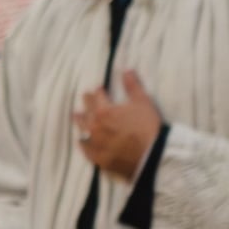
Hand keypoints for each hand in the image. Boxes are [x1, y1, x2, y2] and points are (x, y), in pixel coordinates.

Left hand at [75, 69, 162, 183]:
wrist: (152, 155)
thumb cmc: (148, 127)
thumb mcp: (142, 102)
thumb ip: (132, 86)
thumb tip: (126, 70)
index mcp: (103, 111)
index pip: (96, 97)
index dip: (98, 91)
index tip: (98, 89)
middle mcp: (94, 127)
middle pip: (86, 111)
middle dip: (87, 103)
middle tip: (85, 97)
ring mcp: (95, 144)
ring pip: (82, 129)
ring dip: (80, 120)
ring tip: (76, 115)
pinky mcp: (98, 158)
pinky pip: (85, 149)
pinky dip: (83, 142)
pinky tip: (81, 140)